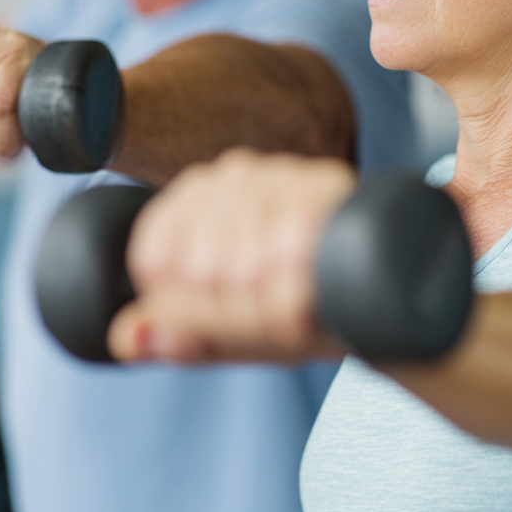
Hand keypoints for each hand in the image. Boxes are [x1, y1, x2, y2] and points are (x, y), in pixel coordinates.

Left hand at [107, 148, 356, 363]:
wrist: (390, 293)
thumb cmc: (303, 304)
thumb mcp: (231, 328)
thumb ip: (176, 333)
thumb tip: (121, 338)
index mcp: (200, 192)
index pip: (156, 256)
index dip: (185, 305)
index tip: (228, 310)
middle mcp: (239, 172)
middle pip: (200, 270)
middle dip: (233, 314)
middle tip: (274, 312)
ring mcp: (284, 178)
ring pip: (243, 273)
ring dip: (268, 314)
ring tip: (299, 304)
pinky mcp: (328, 196)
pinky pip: (286, 276)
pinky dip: (294, 310)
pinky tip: (311, 305)